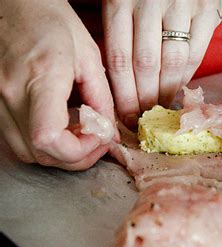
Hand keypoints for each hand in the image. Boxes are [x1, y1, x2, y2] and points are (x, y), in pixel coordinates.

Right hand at [0, 0, 116, 169]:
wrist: (12, 6)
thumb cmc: (50, 21)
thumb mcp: (88, 56)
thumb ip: (101, 98)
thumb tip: (110, 132)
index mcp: (40, 77)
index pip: (49, 138)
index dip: (80, 150)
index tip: (100, 137)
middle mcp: (11, 94)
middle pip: (42, 153)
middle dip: (78, 156)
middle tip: (98, 141)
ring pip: (29, 153)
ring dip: (60, 153)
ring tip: (81, 134)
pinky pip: (18, 140)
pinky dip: (43, 144)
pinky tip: (61, 127)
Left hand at [102, 0, 221, 127]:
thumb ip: (120, 30)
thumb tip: (122, 82)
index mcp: (120, 1)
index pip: (119, 60)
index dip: (122, 95)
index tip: (124, 118)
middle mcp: (149, 2)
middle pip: (145, 66)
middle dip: (144, 100)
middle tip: (144, 121)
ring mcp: (182, 5)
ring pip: (172, 63)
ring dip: (167, 92)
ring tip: (162, 109)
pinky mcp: (208, 8)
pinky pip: (196, 52)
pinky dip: (188, 75)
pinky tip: (180, 88)